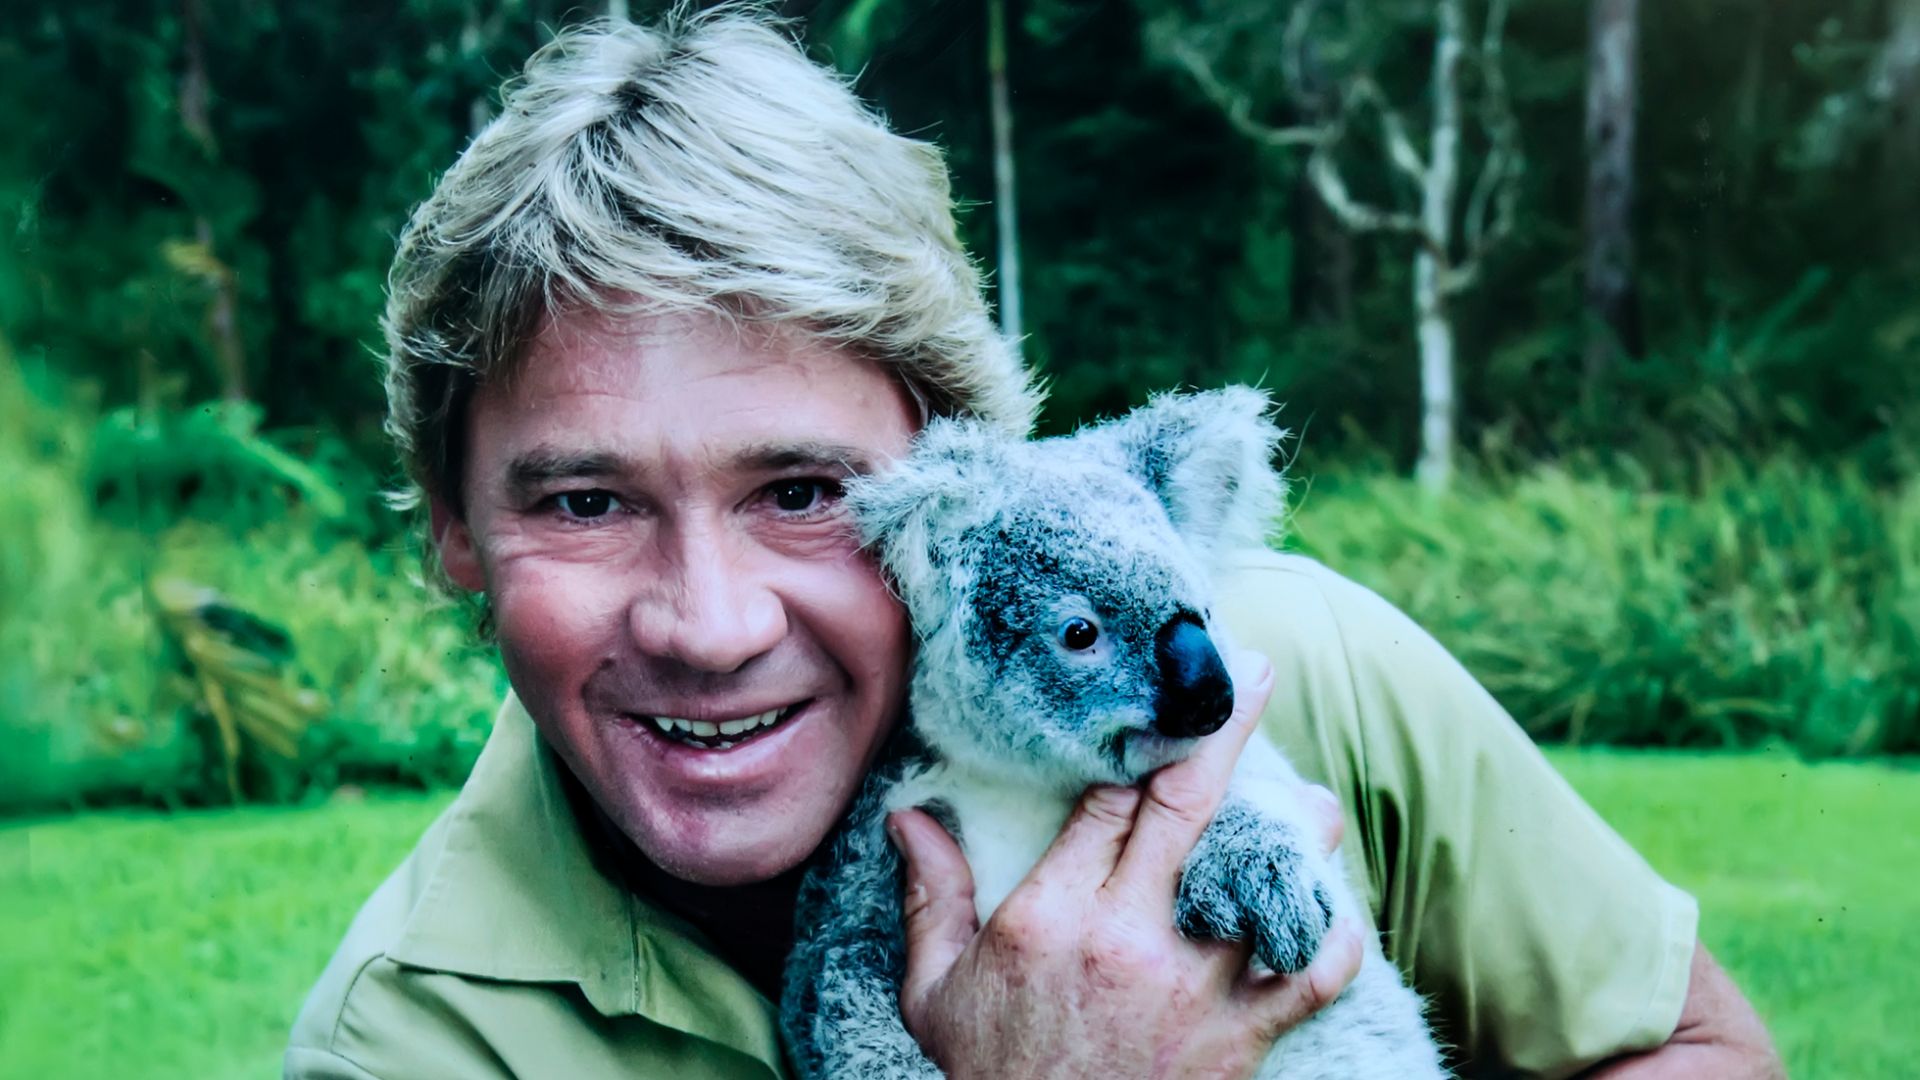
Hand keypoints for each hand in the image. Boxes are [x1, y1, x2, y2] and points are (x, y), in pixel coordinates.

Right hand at [886, 649, 1364, 1079]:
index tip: (1161, 697)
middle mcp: (1129, 938)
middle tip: (1258, 674)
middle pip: (1189, 808)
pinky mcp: (1239, 1040)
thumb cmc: (988, 1074)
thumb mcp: (935, 991)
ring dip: (1299, 836)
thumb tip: (907, 818)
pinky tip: (1332, 914)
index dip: (1139, 743)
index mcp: (1054, 915)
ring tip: (1313, 806)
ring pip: (1266, 883)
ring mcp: (1193, 989)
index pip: (1109, 800)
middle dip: (1226, 730)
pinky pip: (1310, 978)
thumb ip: (931, 899)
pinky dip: (1332, 941)